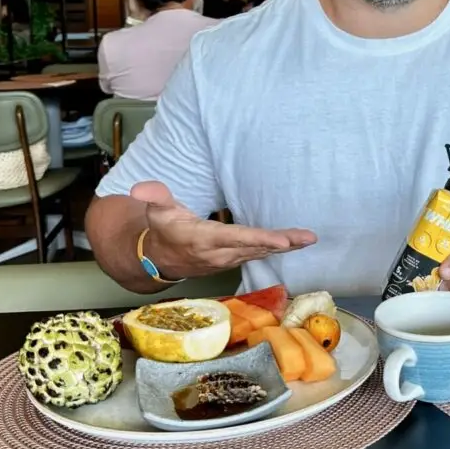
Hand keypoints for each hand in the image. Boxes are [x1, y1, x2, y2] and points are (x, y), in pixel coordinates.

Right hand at [132, 181, 316, 279]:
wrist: (161, 259)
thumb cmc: (164, 228)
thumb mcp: (157, 211)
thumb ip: (154, 197)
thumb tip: (140, 188)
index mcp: (204, 239)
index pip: (236, 239)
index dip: (260, 239)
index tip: (282, 241)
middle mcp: (220, 253)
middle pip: (256, 247)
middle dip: (283, 243)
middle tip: (308, 238)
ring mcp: (229, 259)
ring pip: (261, 252)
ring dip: (286, 246)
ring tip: (309, 238)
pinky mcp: (234, 260)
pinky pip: (260, 253)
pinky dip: (279, 248)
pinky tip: (297, 243)